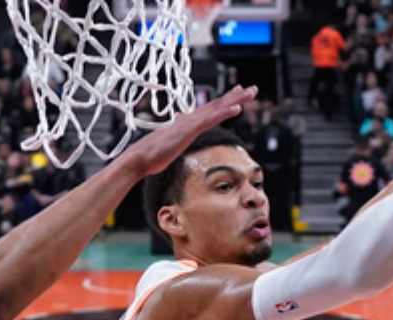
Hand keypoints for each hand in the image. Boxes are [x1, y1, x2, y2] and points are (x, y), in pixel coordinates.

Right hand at [121, 84, 258, 175]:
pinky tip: (238, 108)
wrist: (141, 158)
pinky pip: (212, 119)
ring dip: (236, 99)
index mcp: (187, 123)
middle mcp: (190, 119)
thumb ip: (173, 138)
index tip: (237, 94)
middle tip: (252, 88)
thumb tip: (173, 136)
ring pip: (218, 108)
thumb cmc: (151, 155)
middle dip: (236, 96)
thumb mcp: (168, 145)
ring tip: (251, 92)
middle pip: (217, 105)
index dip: (225, 101)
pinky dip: (225, 112)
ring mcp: (191, 123)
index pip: (210, 110)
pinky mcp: (190, 130)